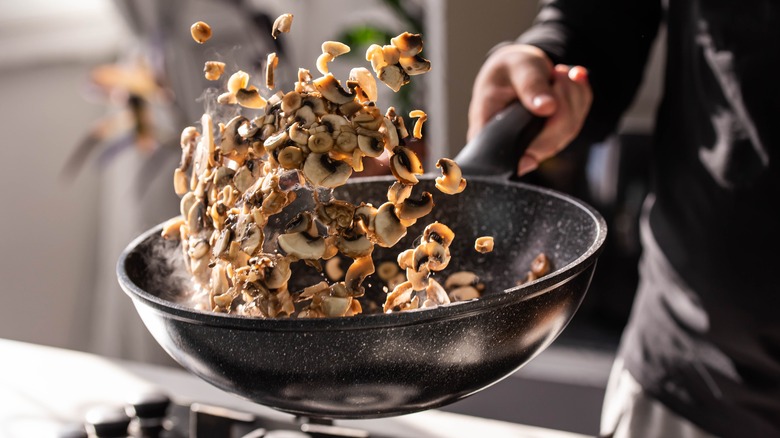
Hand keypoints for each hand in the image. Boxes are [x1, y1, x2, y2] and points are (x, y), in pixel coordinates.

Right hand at [467, 44, 591, 175]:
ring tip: (558, 72)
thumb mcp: (517, 68)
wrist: (519, 67)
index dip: (527, 156)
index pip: (508, 157)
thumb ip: (530, 85)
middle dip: (562, 104)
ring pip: (568, 130)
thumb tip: (547, 108)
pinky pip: (578, 118)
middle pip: (548, 143)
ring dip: (573, 95)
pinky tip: (570, 78)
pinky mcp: (556, 135)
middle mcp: (513, 144)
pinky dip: (580, 94)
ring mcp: (538, 143)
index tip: (539, 139)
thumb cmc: (509, 68)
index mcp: (489, 132)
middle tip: (556, 74)